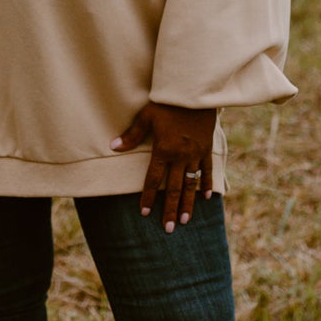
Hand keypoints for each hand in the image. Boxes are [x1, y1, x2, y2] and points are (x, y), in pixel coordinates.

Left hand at [113, 101, 216, 233]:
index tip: (145, 213)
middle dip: (169, 210)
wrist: (194, 92)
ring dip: (187, 204)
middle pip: (174, 189)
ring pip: (191, 185)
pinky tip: (206, 198)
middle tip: (168, 229)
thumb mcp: (146, 116)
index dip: (148, 197)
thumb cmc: (167, 102)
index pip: (154, 180)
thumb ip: (132, 135)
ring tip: (184, 221)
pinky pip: (207, 171)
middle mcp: (180, 156)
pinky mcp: (207, 148)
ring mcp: (196, 154)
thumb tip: (113, 146)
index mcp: (163, 150)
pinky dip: (205, 185)